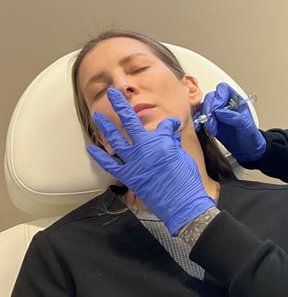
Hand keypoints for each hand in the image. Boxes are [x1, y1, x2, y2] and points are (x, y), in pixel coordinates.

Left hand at [87, 88, 214, 234]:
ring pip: (116, 139)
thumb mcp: (184, 156)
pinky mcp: (129, 176)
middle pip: (131, 121)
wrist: (182, 203)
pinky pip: (111, 164)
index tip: (171, 126)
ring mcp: (135, 162)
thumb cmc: (187, 180)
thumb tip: (170, 135)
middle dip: (120, 105)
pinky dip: (100, 157)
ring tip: (97, 115)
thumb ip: (173, 143)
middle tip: (113, 93)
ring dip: (105, 126)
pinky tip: (92, 148)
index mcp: (162, 141)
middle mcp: (146, 148)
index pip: (164, 125)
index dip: (169, 124)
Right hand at [201, 82, 265, 161]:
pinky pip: (200, 118)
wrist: (247, 150)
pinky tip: (203, 129)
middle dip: (209, 109)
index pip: (223, 89)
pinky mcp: (210, 122)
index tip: (217, 110)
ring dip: (205, 118)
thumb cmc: (250, 136)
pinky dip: (199, 123)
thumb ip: (235, 117)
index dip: (218, 97)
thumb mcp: (247, 126)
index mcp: (235, 99)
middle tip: (212, 122)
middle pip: (210, 97)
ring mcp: (216, 113)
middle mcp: (224, 104)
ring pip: (204, 107)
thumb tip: (220, 112)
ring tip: (212, 129)